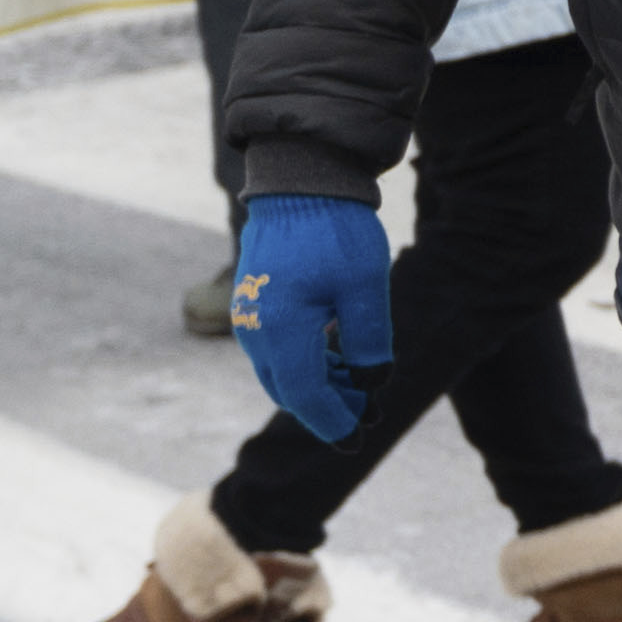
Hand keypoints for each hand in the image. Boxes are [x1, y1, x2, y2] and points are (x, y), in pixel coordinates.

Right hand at [231, 195, 394, 444]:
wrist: (300, 181)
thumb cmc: (336, 231)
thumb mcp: (365, 288)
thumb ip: (367, 341)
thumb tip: (370, 383)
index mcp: (281, 331)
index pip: (306, 395)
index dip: (334, 421)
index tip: (358, 440)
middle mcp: (256, 331)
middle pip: (290, 389)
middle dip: (330, 406)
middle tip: (370, 413)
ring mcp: (250, 317)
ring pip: (282, 371)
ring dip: (318, 385)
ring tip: (360, 387)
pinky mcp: (255, 303)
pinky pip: (276, 349)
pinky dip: (305, 363)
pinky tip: (338, 359)